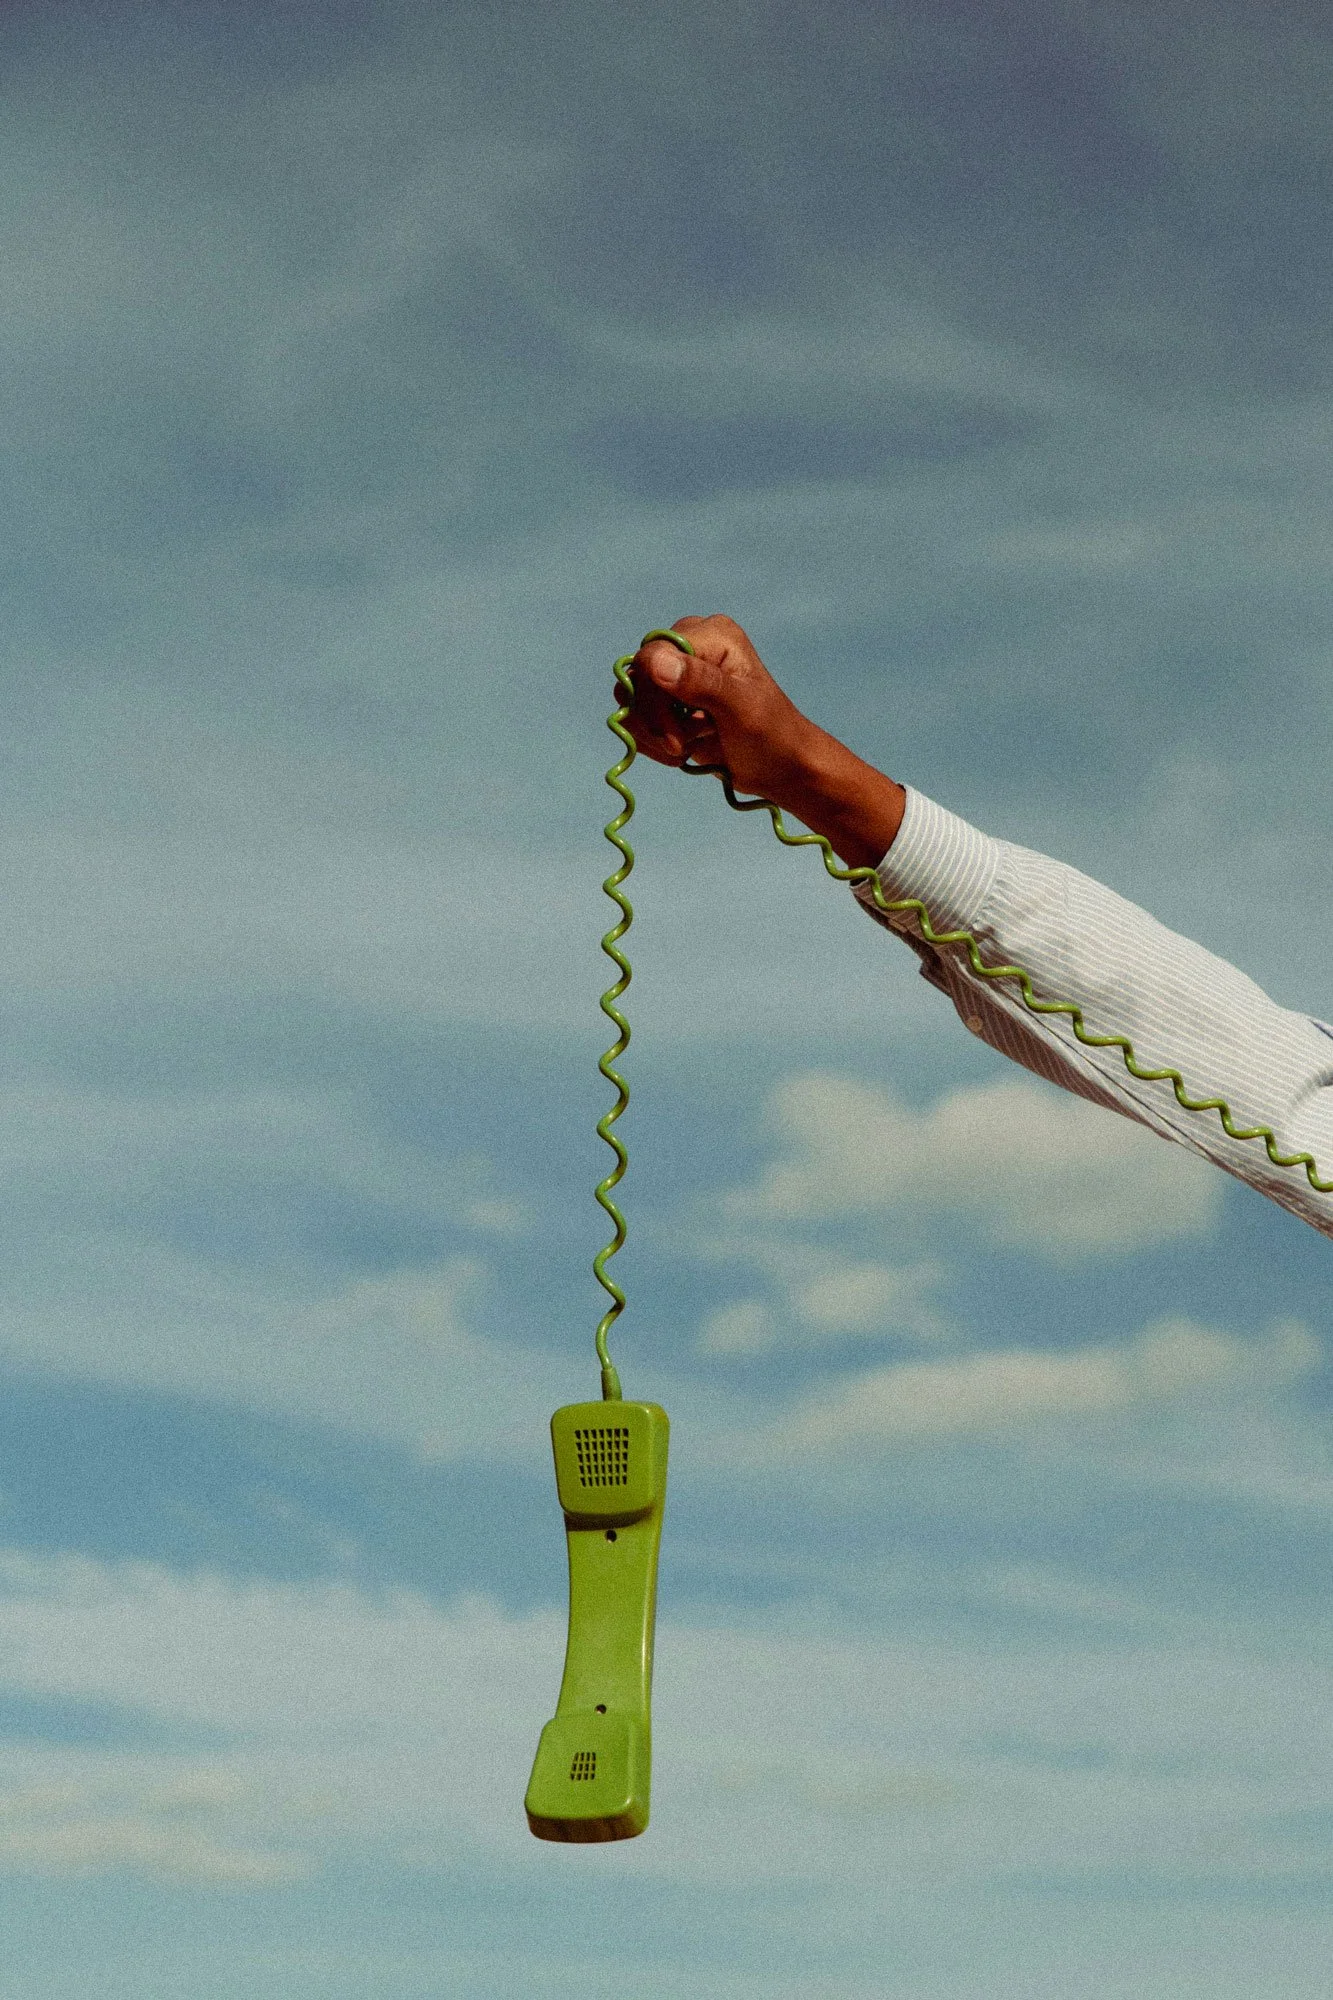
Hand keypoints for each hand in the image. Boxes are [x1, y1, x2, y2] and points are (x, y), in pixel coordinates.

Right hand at [622, 615, 814, 801]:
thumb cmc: (772, 735)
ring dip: (652, 734)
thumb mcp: (741, 708)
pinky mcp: (670, 702)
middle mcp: (690, 648)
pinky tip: (681, 751)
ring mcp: (678, 675)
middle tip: (680, 747)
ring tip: (683, 749)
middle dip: (653, 720)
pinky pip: (637, 717)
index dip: (652, 697)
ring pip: (632, 700)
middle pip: (637, 679)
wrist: (781, 767)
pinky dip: (652, 741)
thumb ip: (701, 682)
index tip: (675, 736)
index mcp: (711, 635)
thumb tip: (654, 662)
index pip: (651, 655)